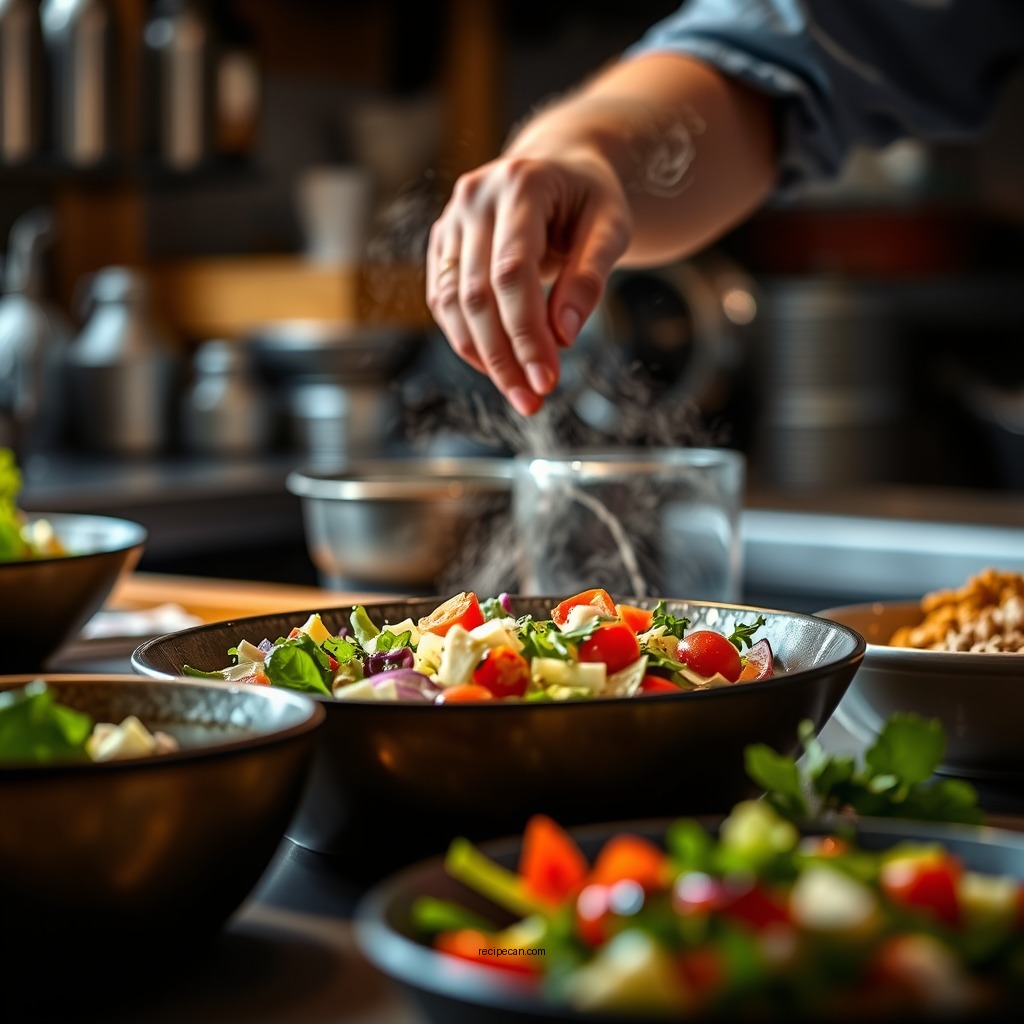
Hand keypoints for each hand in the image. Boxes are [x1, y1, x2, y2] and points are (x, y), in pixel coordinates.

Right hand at [426, 149, 631, 415]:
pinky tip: (497, 367)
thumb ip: (590, 277)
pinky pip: (443, 302)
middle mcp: (474, 197)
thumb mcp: (611, 227)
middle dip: (504, 356)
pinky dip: (467, 340)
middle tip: (533, 399)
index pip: (512, 272)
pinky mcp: (441, 244)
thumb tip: (564, 335)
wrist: (558, 166)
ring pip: (452, 303)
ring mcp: (451, 219)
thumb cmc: (590, 199)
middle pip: (477, 294)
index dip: (526, 332)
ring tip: (518, 392)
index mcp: (520, 183)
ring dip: (482, 357)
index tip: (547, 379)